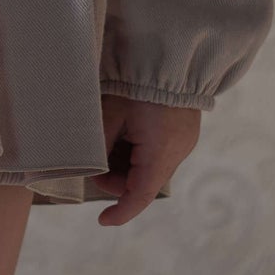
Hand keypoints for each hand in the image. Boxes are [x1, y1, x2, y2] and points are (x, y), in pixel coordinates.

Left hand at [95, 95, 201, 226]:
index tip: (102, 220)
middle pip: (143, 182)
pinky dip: (139, 151)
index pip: (140, 195)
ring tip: (111, 135)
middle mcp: (177, 152)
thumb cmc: (138, 82)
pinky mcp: (184, 132)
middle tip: (95, 160)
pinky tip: (126, 129)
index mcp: (160, 152)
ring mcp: (184, 142)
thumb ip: (100, 144)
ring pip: (150, 168)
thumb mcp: (111, 113)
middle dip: (116, 179)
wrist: (172, 54)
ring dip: (127, 163)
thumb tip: (90, 165)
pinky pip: (158, 152)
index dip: (121, 211)